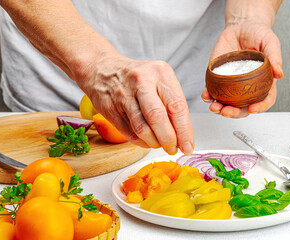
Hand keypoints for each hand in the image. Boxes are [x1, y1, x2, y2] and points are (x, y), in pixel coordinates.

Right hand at [76, 54, 193, 154]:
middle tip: (173, 148)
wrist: (102, 69)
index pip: (177, 106)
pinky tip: (147, 141)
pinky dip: (141, 142)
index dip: (184, 130)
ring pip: (142, 128)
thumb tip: (182, 136)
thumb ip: (172, 104)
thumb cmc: (137, 77)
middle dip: (168, 139)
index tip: (188, 145)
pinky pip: (129, 133)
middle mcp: (141, 81)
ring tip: (160, 144)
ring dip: (154, 143)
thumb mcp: (159, 80)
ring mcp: (123, 95)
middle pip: (158, 117)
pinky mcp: (110, 109)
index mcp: (160, 72)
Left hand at [202, 18, 283, 117]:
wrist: (241, 26)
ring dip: (220, 109)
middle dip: (235, 113)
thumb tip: (280, 73)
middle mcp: (248, 87)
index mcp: (264, 82)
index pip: (265, 100)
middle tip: (227, 111)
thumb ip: (275, 57)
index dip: (260, 107)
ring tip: (215, 108)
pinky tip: (206, 96)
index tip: (253, 109)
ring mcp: (232, 84)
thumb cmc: (259, 35)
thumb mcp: (270, 42)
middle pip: (243, 107)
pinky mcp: (218, 78)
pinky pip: (213, 90)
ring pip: (227, 103)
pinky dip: (208, 96)